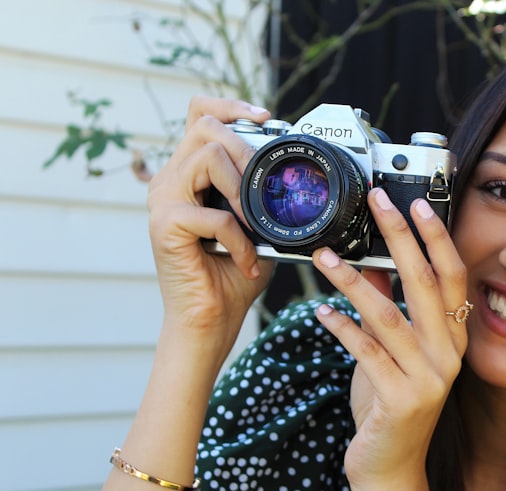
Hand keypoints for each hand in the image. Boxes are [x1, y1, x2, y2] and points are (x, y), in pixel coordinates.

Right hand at [146, 96, 273, 336]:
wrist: (211, 320)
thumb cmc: (232, 277)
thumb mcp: (257, 228)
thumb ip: (263, 199)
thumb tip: (293, 178)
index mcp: (189, 175)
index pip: (199, 114)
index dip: (230, 106)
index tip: (265, 117)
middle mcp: (170, 181)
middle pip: (204, 126)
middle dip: (244, 148)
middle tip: (264, 187)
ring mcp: (163, 200)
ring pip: (206, 156)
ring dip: (242, 190)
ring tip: (254, 225)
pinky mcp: (165, 225)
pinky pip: (214, 215)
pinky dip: (240, 239)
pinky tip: (247, 261)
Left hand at [312, 188, 467, 490]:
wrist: (389, 469)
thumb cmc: (388, 407)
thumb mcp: (390, 353)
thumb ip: (386, 310)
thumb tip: (370, 263)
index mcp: (452, 340)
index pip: (452, 278)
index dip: (436, 239)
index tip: (416, 203)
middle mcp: (448, 356)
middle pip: (425, 284)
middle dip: (400, 238)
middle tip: (377, 203)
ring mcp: (429, 379)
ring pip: (389, 315)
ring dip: (353, 281)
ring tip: (324, 256)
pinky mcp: (402, 400)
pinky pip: (367, 353)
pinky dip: (342, 328)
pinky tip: (320, 311)